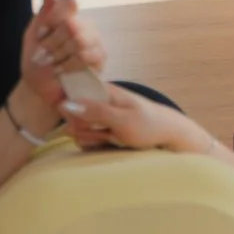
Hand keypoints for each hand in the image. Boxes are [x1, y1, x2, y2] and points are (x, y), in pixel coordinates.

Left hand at [18, 0, 106, 113]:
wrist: (40, 90)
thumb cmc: (36, 64)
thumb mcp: (32, 37)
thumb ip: (42, 14)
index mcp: (66, 18)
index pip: (68, 4)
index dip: (55, 16)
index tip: (43, 31)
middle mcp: (83, 26)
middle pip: (71, 25)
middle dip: (52, 44)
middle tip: (43, 55)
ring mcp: (94, 42)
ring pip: (79, 41)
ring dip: (59, 56)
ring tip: (52, 65)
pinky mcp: (100, 59)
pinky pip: (85, 57)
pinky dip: (68, 65)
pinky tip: (61, 71)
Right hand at [59, 84, 218, 153]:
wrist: (168, 137)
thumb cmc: (149, 125)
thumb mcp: (122, 120)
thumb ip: (95, 112)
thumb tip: (65, 104)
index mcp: (104, 91)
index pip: (72, 93)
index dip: (70, 109)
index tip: (82, 122)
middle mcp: (99, 101)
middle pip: (73, 115)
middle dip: (84, 128)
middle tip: (106, 132)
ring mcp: (100, 116)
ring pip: (79, 128)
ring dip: (91, 137)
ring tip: (112, 137)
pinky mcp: (102, 129)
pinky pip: (87, 137)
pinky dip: (96, 142)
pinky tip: (110, 143)